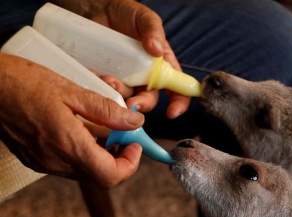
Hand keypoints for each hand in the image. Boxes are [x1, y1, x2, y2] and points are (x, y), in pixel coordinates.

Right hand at [0, 53, 144, 187]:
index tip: (135, 145)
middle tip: (123, 134)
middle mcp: (55, 161)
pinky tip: (80, 128)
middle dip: (118, 157)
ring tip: (102, 127)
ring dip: (100, 154)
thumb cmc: (21, 82)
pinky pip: (67, 163)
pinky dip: (82, 151)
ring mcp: (43, 163)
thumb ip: (107, 110)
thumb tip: (134, 122)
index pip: (111, 175)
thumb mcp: (71, 90)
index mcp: (68, 145)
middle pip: (100, 175)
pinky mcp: (34, 159)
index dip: (130, 164)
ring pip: (85, 170)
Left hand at [89, 0, 189, 118]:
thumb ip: (153, 30)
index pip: (177, 90)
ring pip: (125, 98)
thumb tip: (157, 49)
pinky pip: (104, 89)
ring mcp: (125, 79)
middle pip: (149, 100)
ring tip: (108, 79)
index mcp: (162, 67)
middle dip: (141, 104)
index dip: (178, 104)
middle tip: (131, 103)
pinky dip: (99, 87)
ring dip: (118, 94)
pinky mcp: (106, 77)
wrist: (102, 9)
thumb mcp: (145, 18)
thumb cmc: (130, 15)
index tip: (172, 113)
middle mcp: (145, 78)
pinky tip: (94, 76)